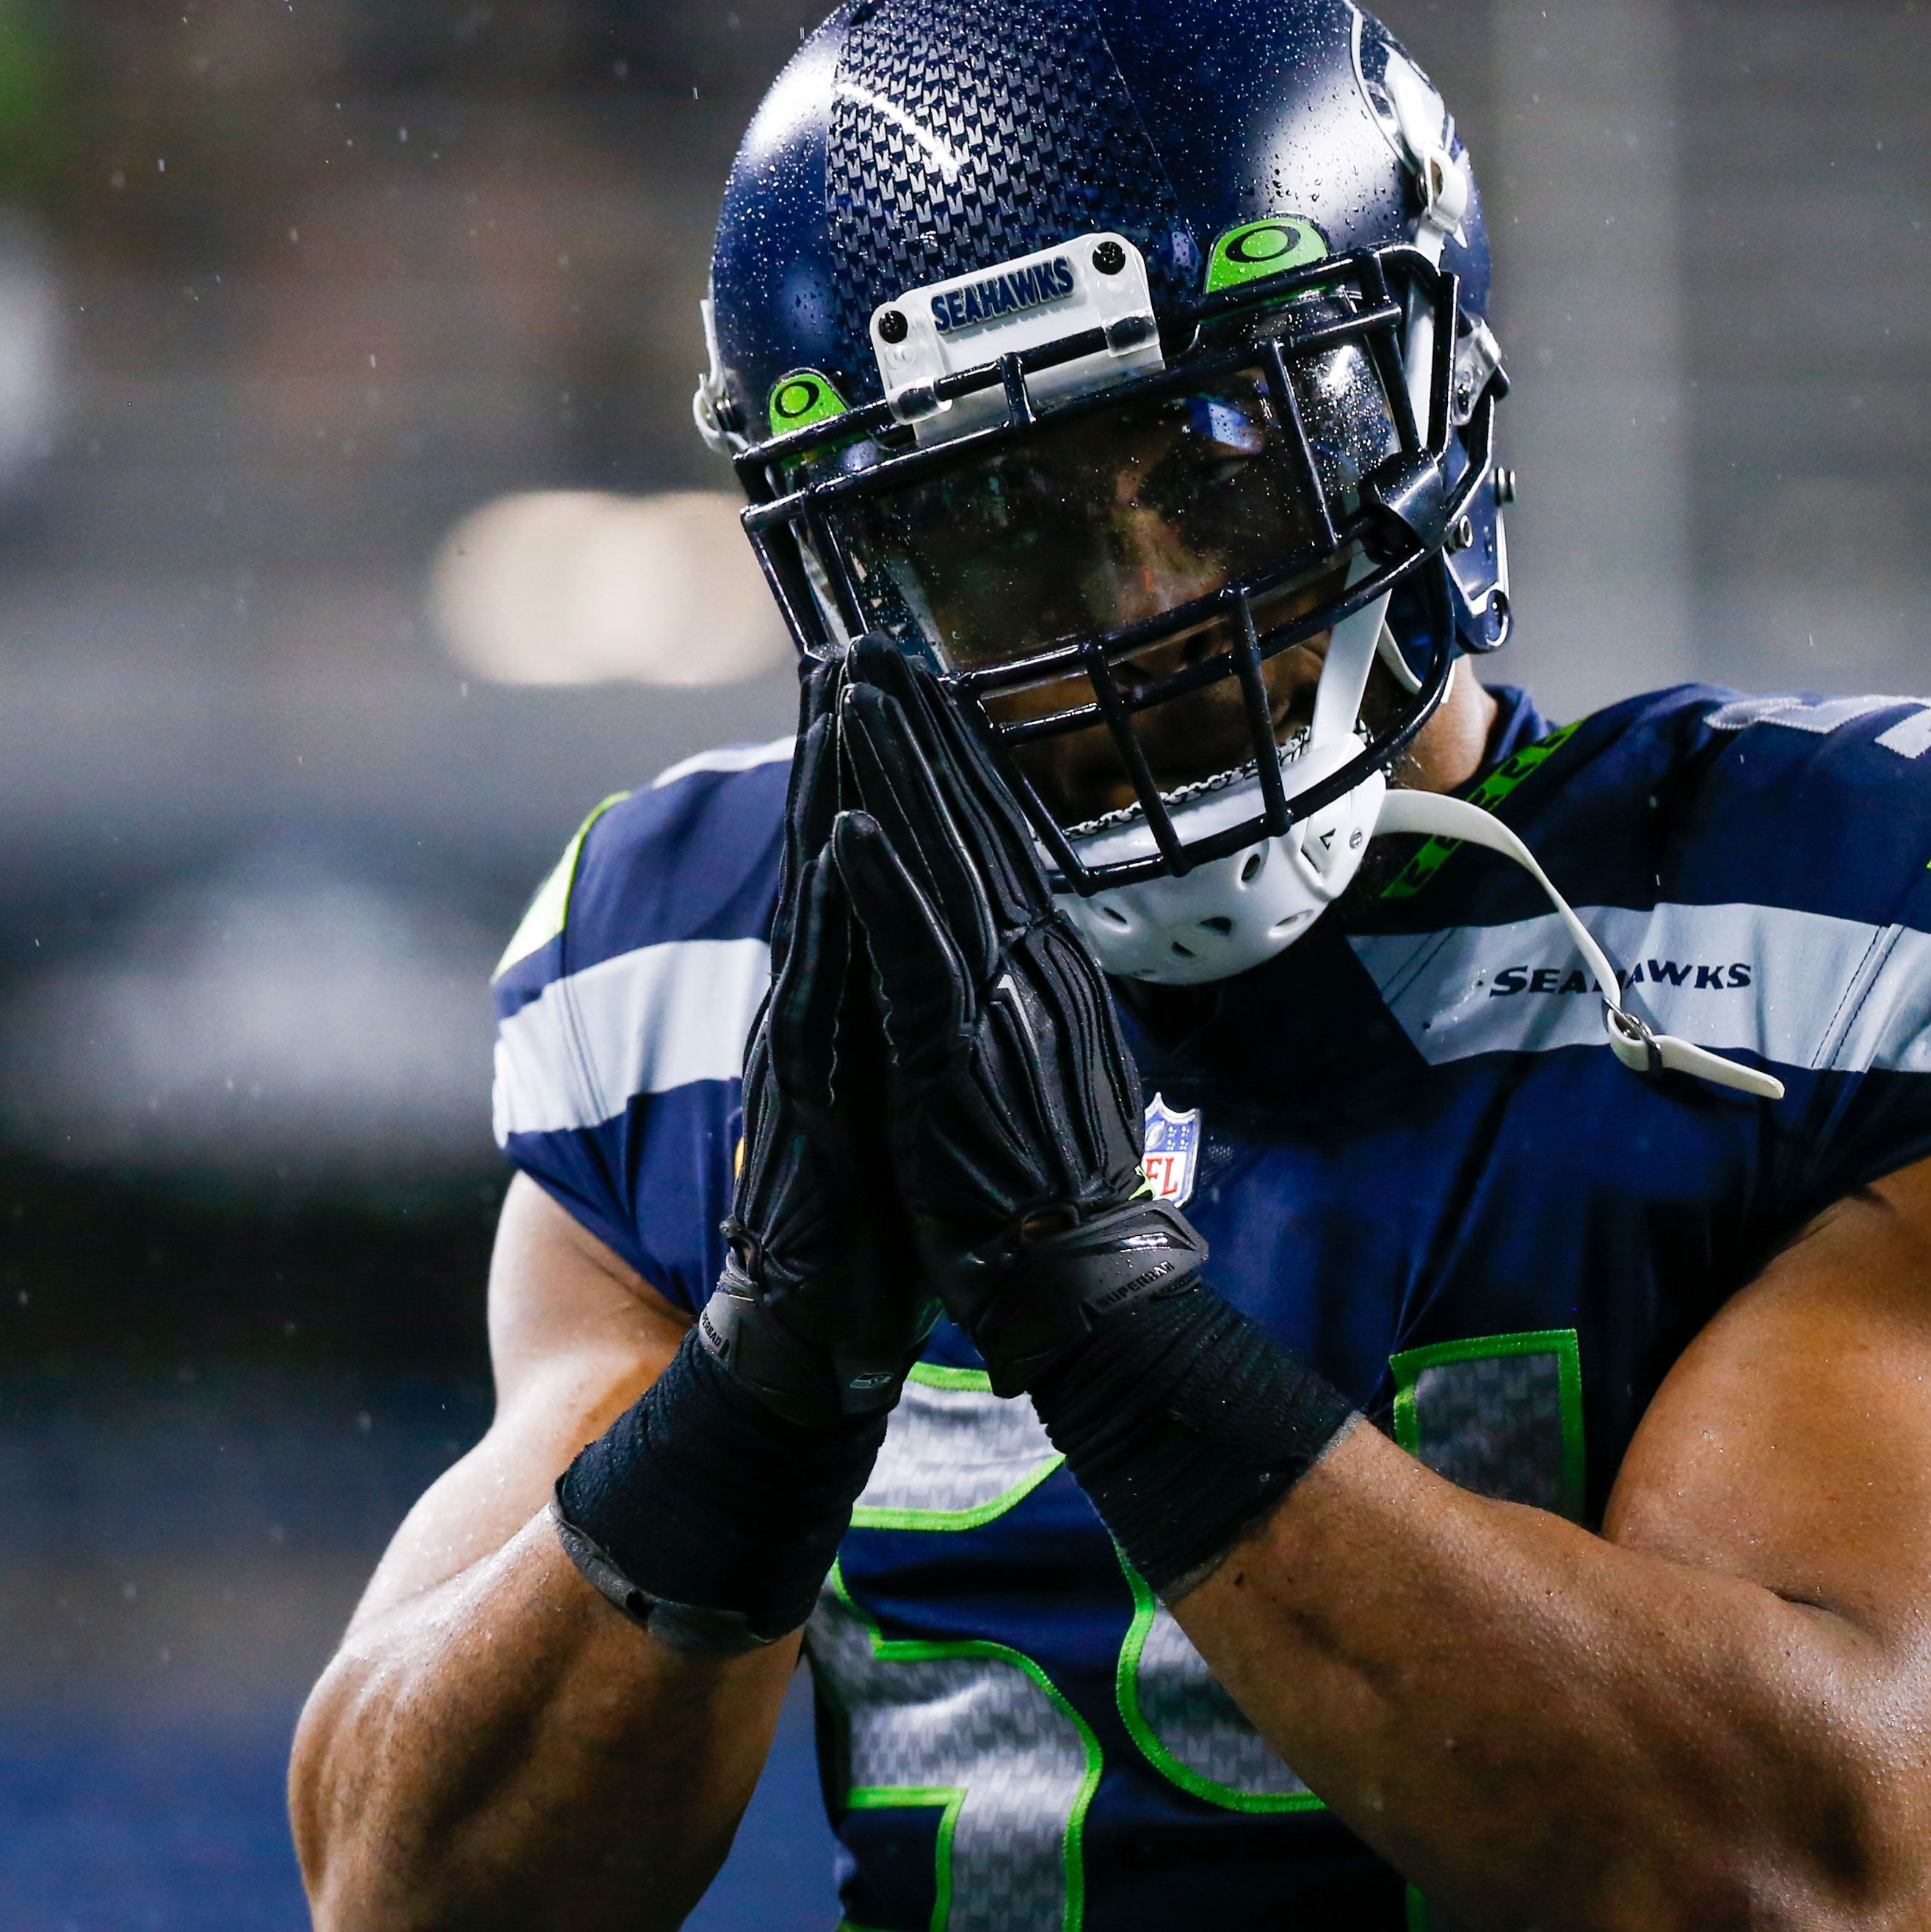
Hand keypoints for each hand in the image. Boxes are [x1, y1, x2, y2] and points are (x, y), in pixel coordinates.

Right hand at [696, 650, 941, 1428]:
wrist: (818, 1337)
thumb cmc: (869, 1223)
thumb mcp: (900, 1093)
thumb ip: (899, 1021)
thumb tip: (926, 956)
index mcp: (847, 1003)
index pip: (860, 861)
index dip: (872, 770)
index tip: (888, 676)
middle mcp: (816, 1007)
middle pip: (830, 849)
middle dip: (842, 741)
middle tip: (853, 635)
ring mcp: (807, 1047)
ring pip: (821, 894)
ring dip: (833, 792)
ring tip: (841, 694)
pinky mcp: (811, 1099)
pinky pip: (827, 990)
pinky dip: (839, 913)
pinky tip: (844, 843)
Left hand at [828, 635, 1205, 1392]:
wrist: (1079, 1291)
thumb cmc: (1046, 1196)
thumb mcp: (1037, 1064)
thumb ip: (1016, 994)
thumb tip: (1006, 946)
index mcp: (1042, 969)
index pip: (995, 838)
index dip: (953, 754)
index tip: (916, 682)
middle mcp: (1029, 968)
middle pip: (968, 823)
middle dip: (918, 727)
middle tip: (873, 640)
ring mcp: (996, 1008)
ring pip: (938, 865)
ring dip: (894, 772)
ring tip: (851, 690)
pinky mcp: (954, 1058)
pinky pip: (914, 956)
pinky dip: (882, 887)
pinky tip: (851, 823)